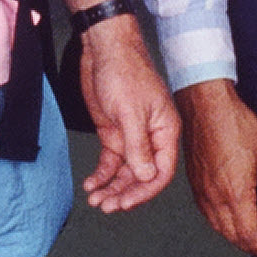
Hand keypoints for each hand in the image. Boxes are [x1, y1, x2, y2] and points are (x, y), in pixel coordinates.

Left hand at [78, 17, 180, 212]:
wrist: (105, 50)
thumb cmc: (125, 72)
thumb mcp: (131, 112)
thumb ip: (138, 146)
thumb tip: (145, 176)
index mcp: (165, 132)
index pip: (161, 172)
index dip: (144, 192)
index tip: (125, 203)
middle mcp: (151, 138)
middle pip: (142, 176)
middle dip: (124, 194)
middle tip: (106, 206)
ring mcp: (132, 137)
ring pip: (125, 172)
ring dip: (111, 188)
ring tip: (96, 200)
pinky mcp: (114, 133)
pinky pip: (110, 162)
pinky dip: (101, 175)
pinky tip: (91, 184)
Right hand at [177, 78, 256, 256]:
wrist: (205, 106)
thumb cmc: (236, 125)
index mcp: (235, 194)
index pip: (249, 232)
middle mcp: (216, 198)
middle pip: (232, 234)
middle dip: (248, 246)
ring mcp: (202, 191)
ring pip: (217, 226)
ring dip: (233, 237)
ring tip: (246, 240)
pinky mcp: (195, 183)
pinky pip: (207, 213)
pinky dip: (218, 224)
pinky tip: (225, 220)